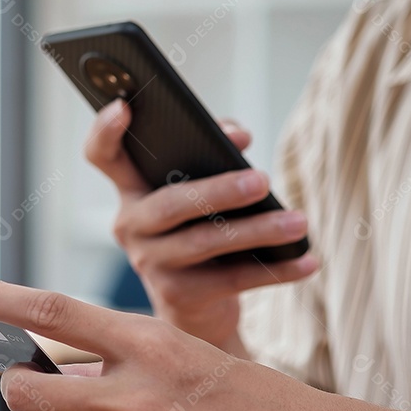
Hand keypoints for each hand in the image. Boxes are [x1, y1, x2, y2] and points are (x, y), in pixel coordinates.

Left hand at [0, 279, 358, 410]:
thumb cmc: (249, 396)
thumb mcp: (185, 354)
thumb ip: (117, 361)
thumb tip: (53, 374)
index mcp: (153, 344)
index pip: (56, 312)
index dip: (2, 300)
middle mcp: (138, 397)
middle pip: (25, 388)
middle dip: (10, 382)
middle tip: (20, 378)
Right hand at [86, 101, 317, 351]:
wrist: (195, 303)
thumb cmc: (200, 227)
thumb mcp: (199, 188)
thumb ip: (214, 151)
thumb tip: (236, 138)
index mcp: (132, 190)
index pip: (103, 155)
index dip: (105, 131)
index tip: (123, 106)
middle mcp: (131, 225)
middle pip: (168, 204)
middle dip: (217, 192)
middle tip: (261, 180)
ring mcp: (150, 264)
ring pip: (203, 243)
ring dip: (257, 231)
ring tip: (298, 221)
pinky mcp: (178, 296)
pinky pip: (231, 280)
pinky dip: (275, 270)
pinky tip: (307, 260)